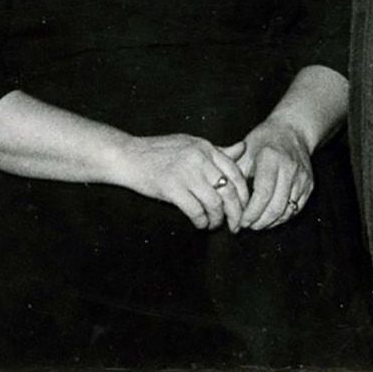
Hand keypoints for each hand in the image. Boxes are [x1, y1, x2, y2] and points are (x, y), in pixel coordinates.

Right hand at [114, 134, 249, 230]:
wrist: (128, 155)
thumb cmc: (159, 151)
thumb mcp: (191, 145)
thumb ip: (217, 150)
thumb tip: (243, 148)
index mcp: (206, 147)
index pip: (236, 172)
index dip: (244, 195)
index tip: (244, 208)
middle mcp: (199, 158)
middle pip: (229, 191)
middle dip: (236, 213)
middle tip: (235, 226)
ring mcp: (185, 172)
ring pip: (215, 203)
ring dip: (217, 220)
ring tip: (214, 225)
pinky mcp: (171, 187)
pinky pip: (195, 210)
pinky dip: (201, 221)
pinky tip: (200, 224)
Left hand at [228, 117, 313, 230]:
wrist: (293, 130)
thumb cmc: (264, 140)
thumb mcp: (245, 149)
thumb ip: (232, 169)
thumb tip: (217, 188)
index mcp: (271, 158)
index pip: (263, 193)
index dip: (252, 212)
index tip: (241, 221)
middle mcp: (289, 168)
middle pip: (276, 207)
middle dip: (259, 222)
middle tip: (246, 226)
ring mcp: (302, 178)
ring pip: (287, 211)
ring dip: (270, 223)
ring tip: (256, 224)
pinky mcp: (309, 185)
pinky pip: (296, 209)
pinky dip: (282, 218)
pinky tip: (270, 218)